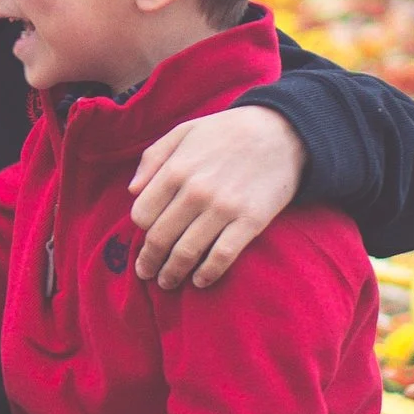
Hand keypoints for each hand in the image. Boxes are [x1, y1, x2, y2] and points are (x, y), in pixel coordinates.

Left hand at [125, 108, 305, 289]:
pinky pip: (222, 256)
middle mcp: (195, 191)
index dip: (141, 229)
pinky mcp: (250, 221)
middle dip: (149, 260)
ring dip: (172, 273)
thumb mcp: (183, 131)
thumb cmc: (227, 132)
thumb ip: (153, 158)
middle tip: (146, 272)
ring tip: (167, 282)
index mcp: (176, 169)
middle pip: (159, 238)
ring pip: (186, 252)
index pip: (142, 214)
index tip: (147, 235)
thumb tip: (132, 191)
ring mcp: (223, 208)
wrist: (281, 131)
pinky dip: (207, 274)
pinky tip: (200, 281)